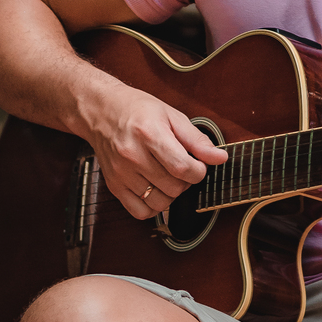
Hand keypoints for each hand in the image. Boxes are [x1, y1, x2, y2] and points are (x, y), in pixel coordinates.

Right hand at [79, 79, 227, 222]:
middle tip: (183, 167)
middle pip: (174, 187)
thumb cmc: (137, 109)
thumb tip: (220, 158)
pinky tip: (155, 189)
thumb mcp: (172, 116)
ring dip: (172, 194)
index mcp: (149, 134)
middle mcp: (132, 155)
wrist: (102, 110)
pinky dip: (153, 206)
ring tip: (169, 177)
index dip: (199, 171)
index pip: (182, 167)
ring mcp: (121, 173)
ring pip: (159, 203)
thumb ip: (197, 140)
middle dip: (186, 181)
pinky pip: (140, 212)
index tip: (199, 165)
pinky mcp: (114, 186)